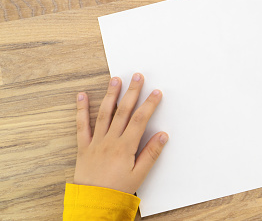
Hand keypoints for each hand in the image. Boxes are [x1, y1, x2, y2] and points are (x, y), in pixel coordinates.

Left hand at [73, 73, 167, 193]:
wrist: (94, 202)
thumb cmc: (117, 190)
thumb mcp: (139, 174)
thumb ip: (151, 154)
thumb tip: (163, 136)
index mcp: (125, 147)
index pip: (140, 119)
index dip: (149, 104)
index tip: (156, 92)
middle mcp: (110, 140)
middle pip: (123, 111)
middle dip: (132, 92)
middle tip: (138, 76)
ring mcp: (96, 141)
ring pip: (104, 113)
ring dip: (110, 95)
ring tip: (115, 80)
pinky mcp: (84, 146)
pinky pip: (82, 125)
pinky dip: (81, 109)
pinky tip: (82, 96)